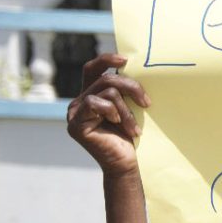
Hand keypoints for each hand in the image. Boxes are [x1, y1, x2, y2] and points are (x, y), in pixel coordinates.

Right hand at [67, 53, 150, 177]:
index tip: (125, 60)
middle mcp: (80, 101)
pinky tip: (117, 124)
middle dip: (131, 87)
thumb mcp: (129, 106)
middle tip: (147, 102)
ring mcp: (75, 112)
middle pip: (106, 79)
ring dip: (126, 109)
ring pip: (106, 91)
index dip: (106, 59)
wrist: (126, 163)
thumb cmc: (131, 136)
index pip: (93, 68)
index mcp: (91, 94)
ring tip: (133, 126)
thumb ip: (124, 89)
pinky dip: (111, 111)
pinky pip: (94, 103)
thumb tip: (130, 67)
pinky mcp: (75, 124)